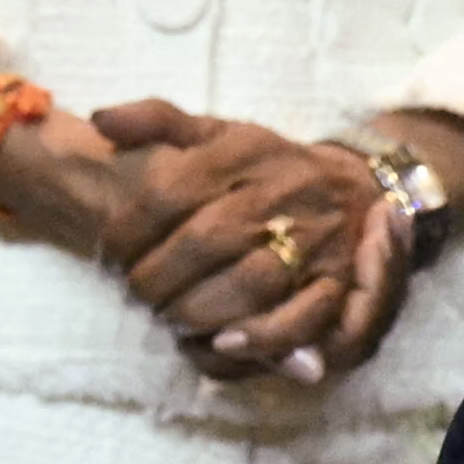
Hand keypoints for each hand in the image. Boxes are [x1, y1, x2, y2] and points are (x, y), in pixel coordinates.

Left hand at [76, 104, 463, 384]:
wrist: (363, 183)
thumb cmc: (273, 166)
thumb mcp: (220, 132)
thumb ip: (159, 121)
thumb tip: (100, 120)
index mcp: (244, 153)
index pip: (168, 193)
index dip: (126, 233)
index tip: (107, 257)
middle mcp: (278, 191)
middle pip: (202, 242)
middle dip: (154, 280)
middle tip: (134, 295)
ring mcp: (313, 236)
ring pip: (247, 282)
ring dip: (195, 311)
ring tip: (167, 319)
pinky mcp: (340, 278)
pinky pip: (301, 316)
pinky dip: (261, 335)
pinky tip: (222, 343)